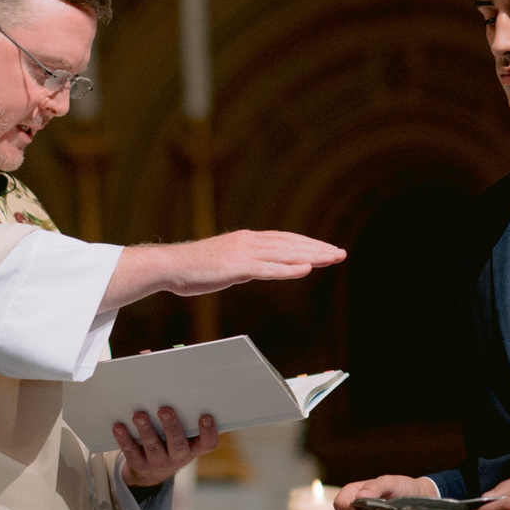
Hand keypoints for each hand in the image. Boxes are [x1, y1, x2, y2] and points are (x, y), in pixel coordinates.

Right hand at [100, 230, 346, 314]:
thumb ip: (246, 265)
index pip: (284, 240)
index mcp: (246, 240)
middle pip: (290, 244)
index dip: (307, 244)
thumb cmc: (192, 269)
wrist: (169, 267)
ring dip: (311, 255)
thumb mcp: (225, 265)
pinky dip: (288, 269)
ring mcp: (243, 254)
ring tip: (332, 258)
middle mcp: (248, 242)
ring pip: (285, 253)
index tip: (326, 250)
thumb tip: (261, 269)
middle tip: (340, 253)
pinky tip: (306, 269)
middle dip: (317, 248)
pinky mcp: (236, 267)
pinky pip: (268, 269)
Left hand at [115, 405, 218, 487]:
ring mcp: (159, 462)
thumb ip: (182, 414)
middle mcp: (178, 457)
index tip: (206, 416)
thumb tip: (167, 381)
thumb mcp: (181, 433)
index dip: (209, 431)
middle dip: (171, 426)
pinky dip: (124, 438)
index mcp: (194, 447)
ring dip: (146, 430)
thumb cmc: (169, 441)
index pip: (208, 442)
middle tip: (165, 409)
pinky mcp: (139, 465)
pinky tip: (119, 426)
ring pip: (153, 446)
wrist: (151, 472)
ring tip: (139, 415)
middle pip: (178, 444)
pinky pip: (131, 452)